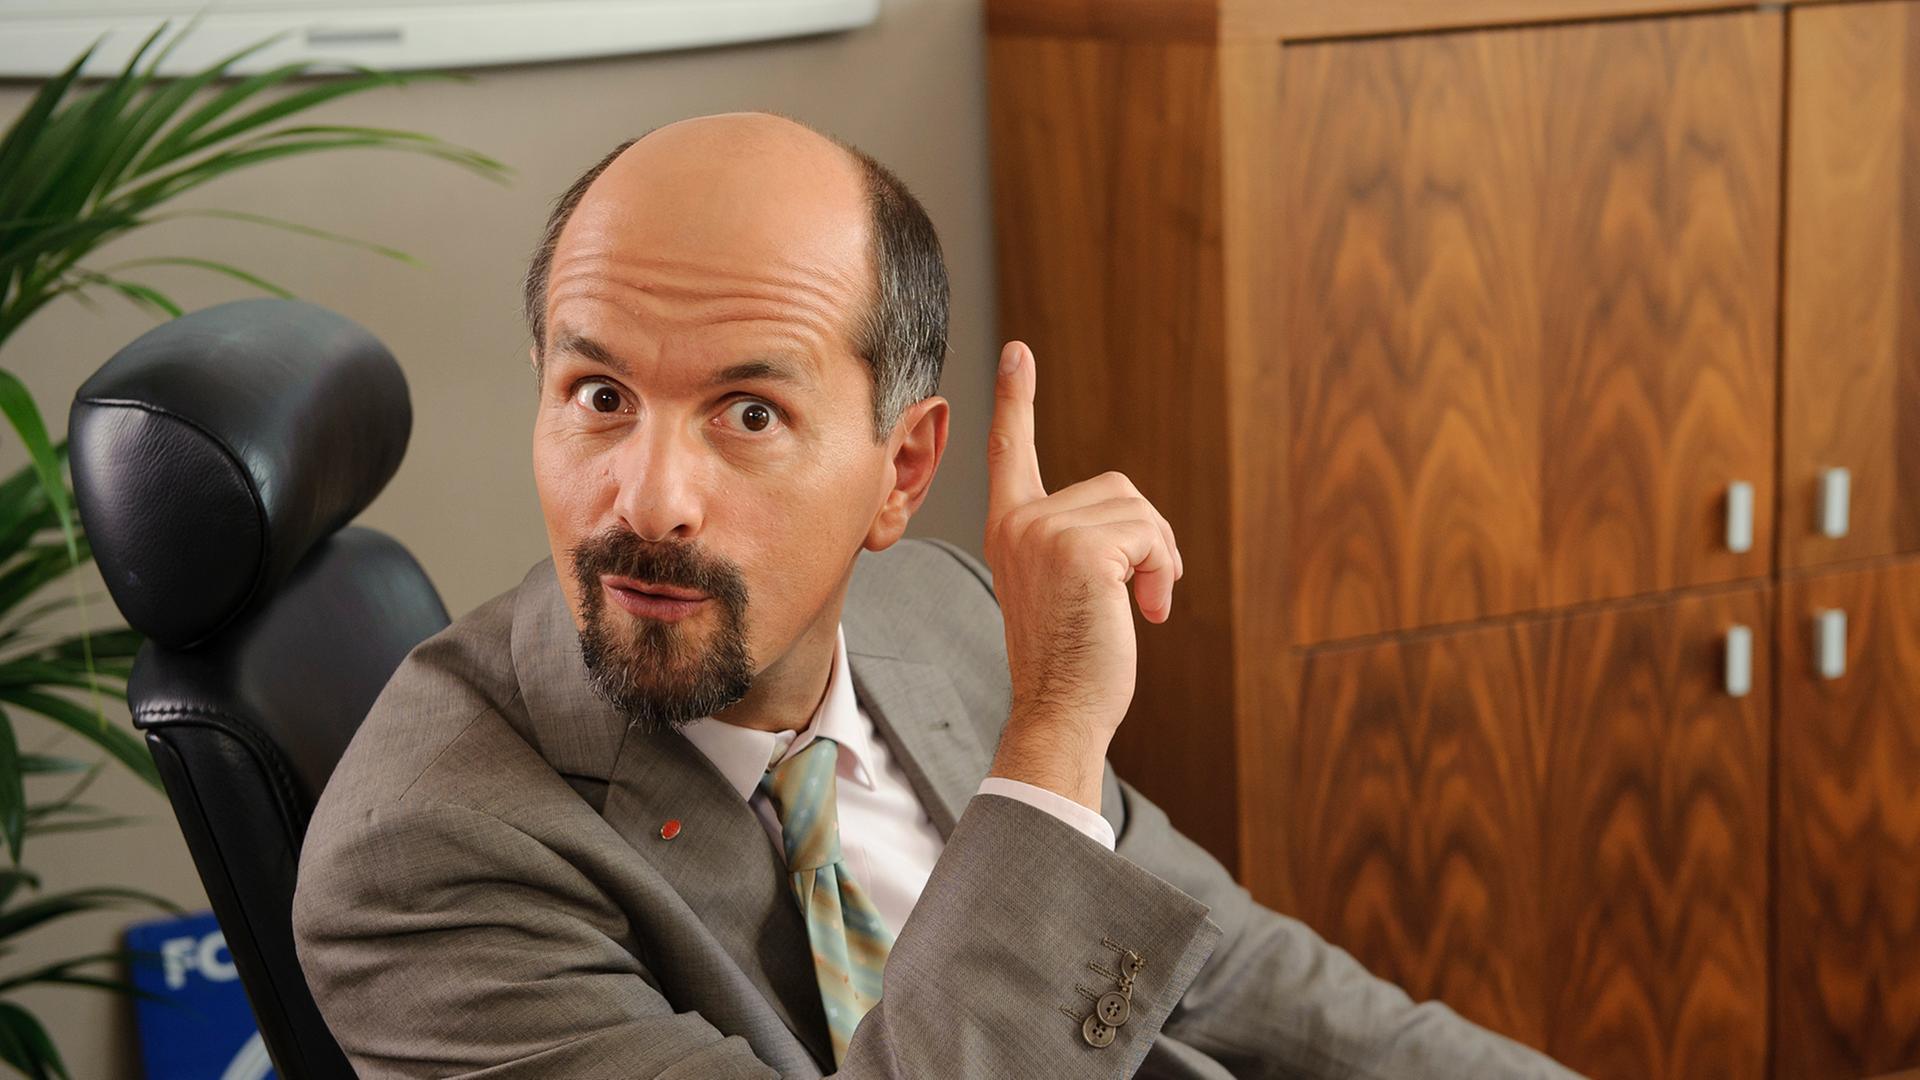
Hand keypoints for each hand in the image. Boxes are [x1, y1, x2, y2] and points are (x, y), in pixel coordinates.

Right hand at [981, 341, 1182, 810]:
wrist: (1060, 711)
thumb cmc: (1070, 662)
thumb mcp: (1063, 587)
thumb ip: (1075, 542)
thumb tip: (1133, 531)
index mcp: (1010, 528)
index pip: (1010, 451)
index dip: (1015, 400)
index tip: (1017, 354)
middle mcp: (1020, 522)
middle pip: (1117, 489)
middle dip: (1147, 539)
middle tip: (1139, 595)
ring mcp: (1046, 532)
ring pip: (1140, 512)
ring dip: (1159, 560)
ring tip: (1139, 607)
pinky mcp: (1082, 548)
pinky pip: (1151, 535)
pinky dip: (1163, 573)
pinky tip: (1146, 612)